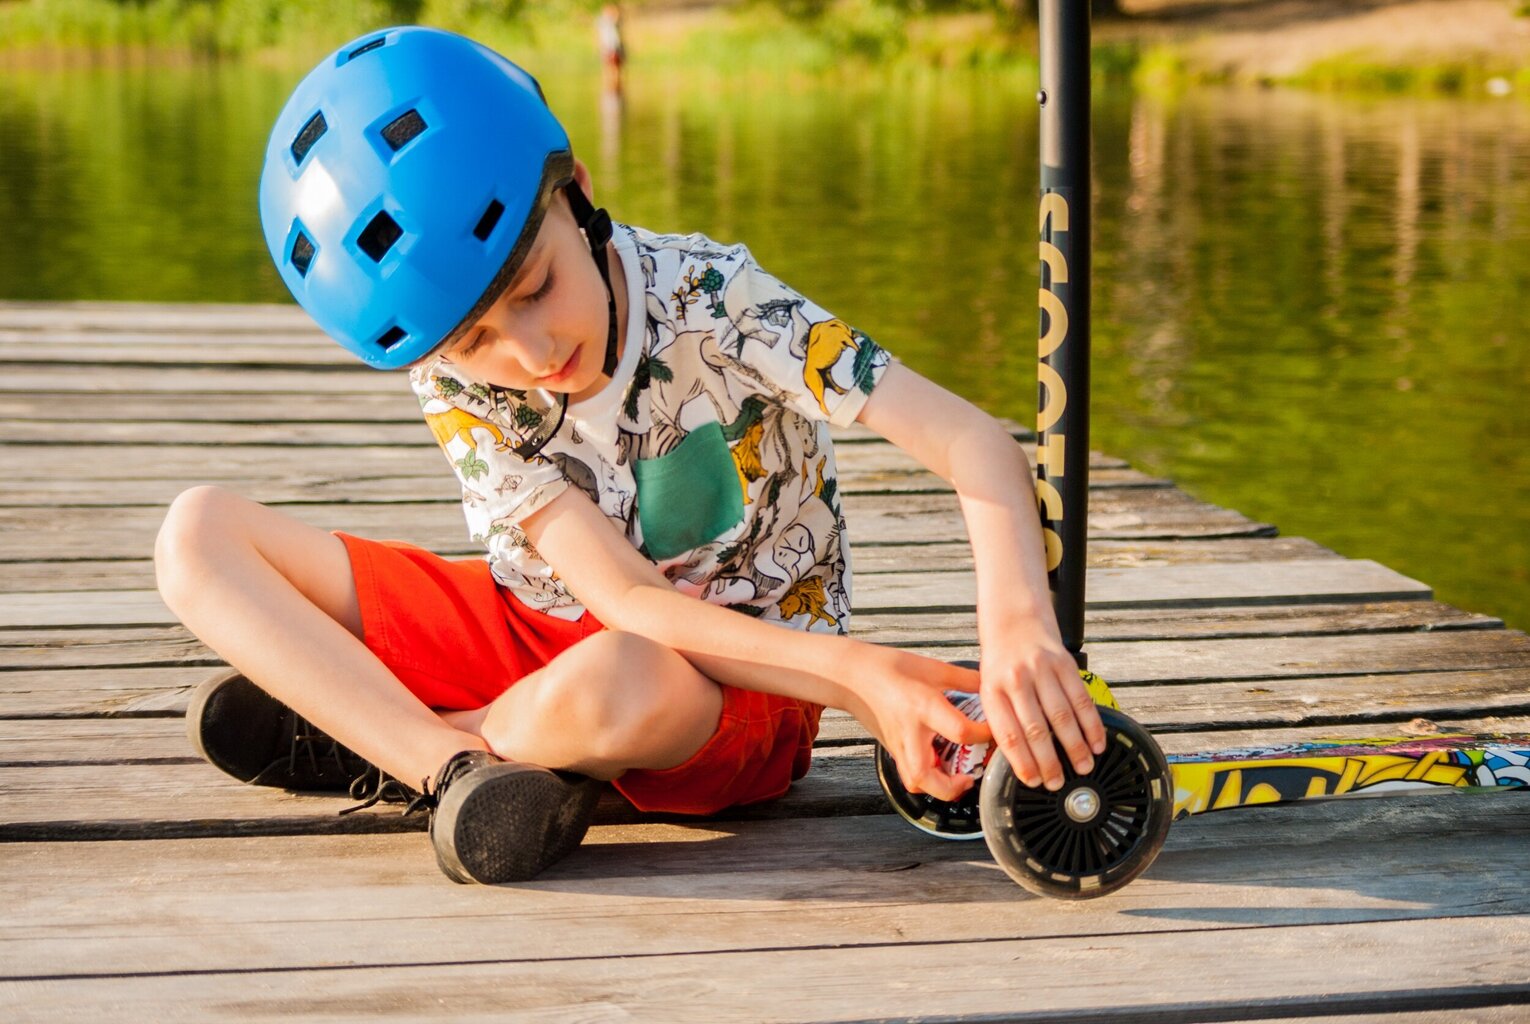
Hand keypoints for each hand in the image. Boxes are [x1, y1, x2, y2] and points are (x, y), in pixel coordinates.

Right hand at [847, 650, 992, 803]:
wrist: (852, 674)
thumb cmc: (889, 667)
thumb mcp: (933, 667)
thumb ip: (965, 678)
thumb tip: (992, 685)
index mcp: (923, 707)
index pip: (961, 732)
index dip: (985, 735)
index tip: (996, 731)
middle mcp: (910, 731)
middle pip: (927, 776)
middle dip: (952, 787)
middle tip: (970, 779)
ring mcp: (898, 743)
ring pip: (914, 782)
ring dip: (938, 788)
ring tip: (956, 779)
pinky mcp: (892, 748)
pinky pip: (908, 773)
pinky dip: (926, 778)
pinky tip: (939, 767)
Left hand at [980, 637, 1105, 790]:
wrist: (1014, 618)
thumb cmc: (1001, 659)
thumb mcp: (988, 686)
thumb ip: (1000, 717)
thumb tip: (1017, 757)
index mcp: (992, 690)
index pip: (1008, 734)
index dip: (1022, 762)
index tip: (1033, 781)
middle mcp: (1016, 680)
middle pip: (1036, 730)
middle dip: (1050, 762)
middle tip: (1058, 782)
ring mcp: (1041, 670)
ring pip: (1062, 717)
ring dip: (1075, 747)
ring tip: (1083, 766)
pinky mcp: (1064, 663)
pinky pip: (1081, 699)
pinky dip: (1091, 724)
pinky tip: (1096, 741)